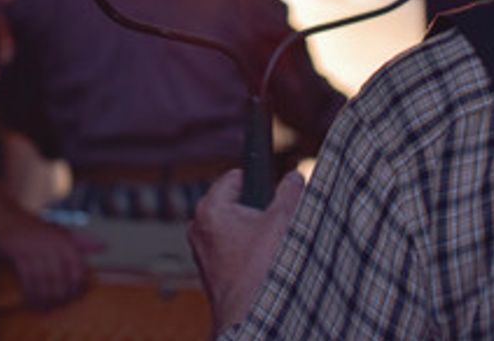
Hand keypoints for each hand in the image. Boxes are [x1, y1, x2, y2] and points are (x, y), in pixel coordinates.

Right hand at [0, 215, 102, 308]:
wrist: (10, 219)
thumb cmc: (39, 229)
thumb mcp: (62, 232)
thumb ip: (81, 242)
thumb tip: (103, 246)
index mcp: (65, 241)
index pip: (76, 267)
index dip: (78, 284)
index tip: (77, 295)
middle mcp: (51, 246)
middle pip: (59, 278)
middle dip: (60, 295)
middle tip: (61, 305)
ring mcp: (34, 251)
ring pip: (43, 281)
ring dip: (45, 298)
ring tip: (47, 308)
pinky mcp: (19, 257)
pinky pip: (27, 280)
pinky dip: (31, 294)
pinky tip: (33, 302)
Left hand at [189, 169, 304, 333]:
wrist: (249, 316)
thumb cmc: (261, 268)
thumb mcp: (282, 220)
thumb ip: (289, 192)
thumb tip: (294, 177)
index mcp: (210, 209)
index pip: (234, 177)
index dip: (257, 183)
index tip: (272, 195)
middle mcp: (199, 227)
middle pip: (233, 203)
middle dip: (254, 210)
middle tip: (273, 225)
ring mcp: (201, 250)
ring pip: (231, 227)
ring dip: (250, 232)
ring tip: (268, 247)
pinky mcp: (208, 270)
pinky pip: (229, 248)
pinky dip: (244, 251)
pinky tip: (260, 263)